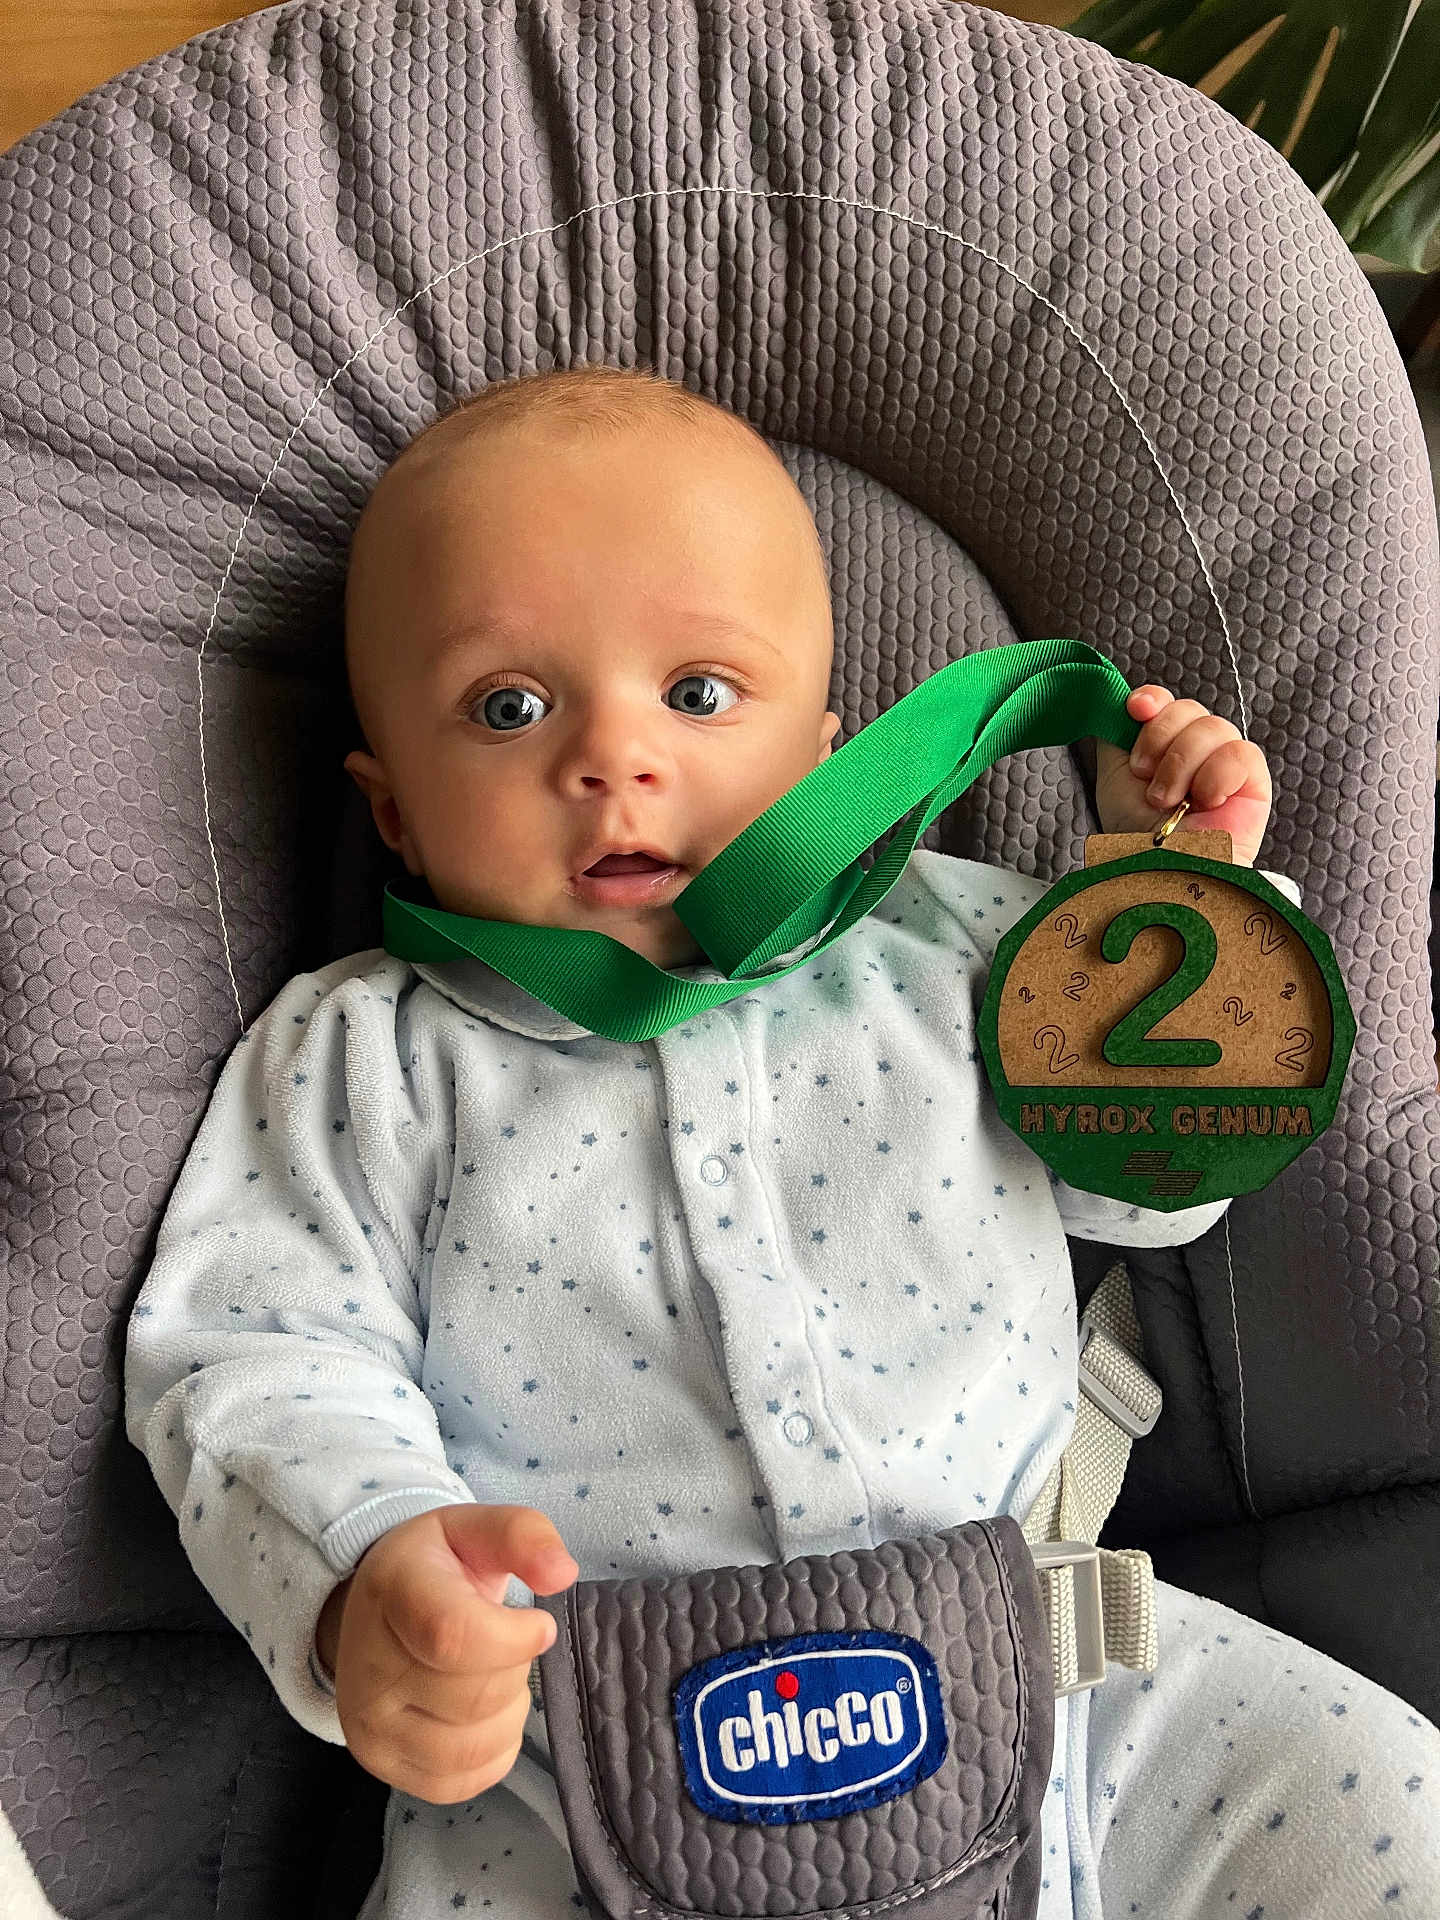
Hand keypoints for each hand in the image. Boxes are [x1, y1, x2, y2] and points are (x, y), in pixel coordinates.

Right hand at [317, 1503, 578, 1803]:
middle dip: (515, 1668)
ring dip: (508, 1712)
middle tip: (505, 1639)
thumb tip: (563, 1574)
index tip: (539, 1624)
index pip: (454, 1636)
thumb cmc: (436, 1568)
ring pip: (472, 1748)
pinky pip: (464, 1781)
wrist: (376, 1611)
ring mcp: (370, 1726)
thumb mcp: (475, 1527)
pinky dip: (494, 1749)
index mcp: (392, 1593)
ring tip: (493, 1673)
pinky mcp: (382, 1767)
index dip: (515, 1638)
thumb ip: (523, 1534)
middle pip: (475, 1697)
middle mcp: (368, 1669)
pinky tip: (483, 1711)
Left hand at [1094, 684, 1273, 868]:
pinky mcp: (1253, 783)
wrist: (1159, 870)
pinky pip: (1241, 752)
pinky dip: (1215, 775)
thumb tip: (1120, 703)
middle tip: (1146, 776)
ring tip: (1169, 800)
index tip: (1136, 709)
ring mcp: (1226, 764)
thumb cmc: (1136, 832)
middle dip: (1160, 738)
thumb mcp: (1114, 776)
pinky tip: (1205, 801)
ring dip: (1181, 764)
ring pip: (1213, 727)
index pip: (1167, 702)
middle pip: (1189, 709)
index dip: (1154, 699)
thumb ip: (1118, 735)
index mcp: (1165, 745)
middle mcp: (1197, 751)